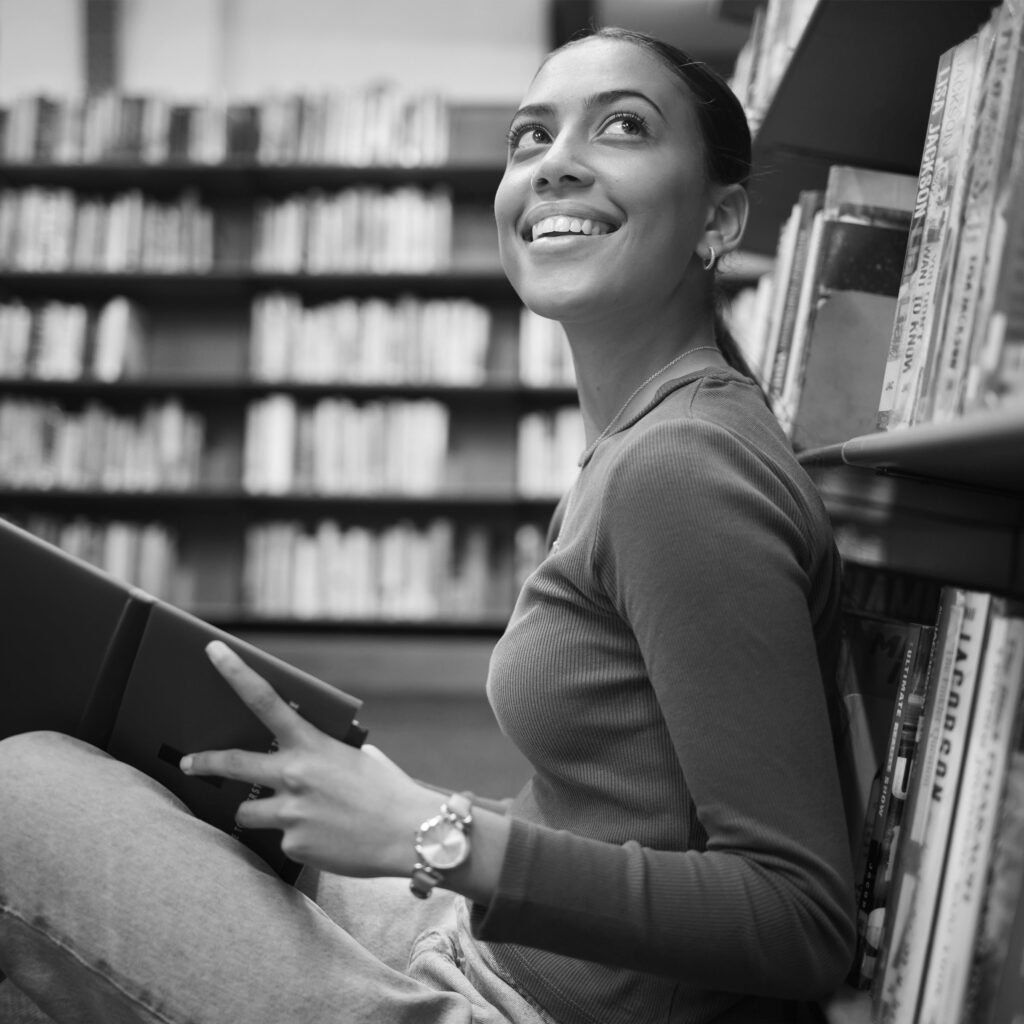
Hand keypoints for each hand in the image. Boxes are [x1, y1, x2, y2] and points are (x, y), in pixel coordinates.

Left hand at [180, 640, 438, 877]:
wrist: (409, 835)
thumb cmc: (388, 790)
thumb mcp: (356, 757)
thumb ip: (322, 753)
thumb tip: (300, 757)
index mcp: (311, 745)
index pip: (264, 701)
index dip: (235, 673)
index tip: (213, 653)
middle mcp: (293, 776)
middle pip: (231, 764)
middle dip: (204, 763)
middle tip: (188, 762)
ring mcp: (290, 813)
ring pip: (248, 812)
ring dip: (261, 812)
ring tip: (293, 815)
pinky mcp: (294, 844)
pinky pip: (282, 839)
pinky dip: (299, 837)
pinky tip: (327, 837)